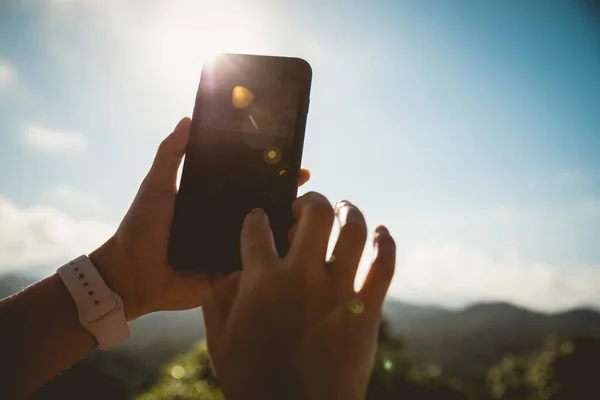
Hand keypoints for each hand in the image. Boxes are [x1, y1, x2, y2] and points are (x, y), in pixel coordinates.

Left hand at [89, 117, 310, 320]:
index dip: (271, 175)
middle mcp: (224, 224)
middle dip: (287, 202)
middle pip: (261, 210)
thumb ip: (170, 154)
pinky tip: (295, 252)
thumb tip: (187, 119)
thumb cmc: (141, 227)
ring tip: (309, 223)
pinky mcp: (227, 275)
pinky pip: (253, 267)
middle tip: (309, 195)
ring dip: (286, 231)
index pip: (248, 185)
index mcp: (212, 202)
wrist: (129, 275)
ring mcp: (228, 250)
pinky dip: (272, 262)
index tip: (295, 166)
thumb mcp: (156, 185)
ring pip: (263, 239)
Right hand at [203, 193, 395, 399]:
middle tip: (304, 207)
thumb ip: (216, 300)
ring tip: (343, 209)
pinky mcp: (366, 310)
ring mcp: (338, 292)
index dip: (256, 217)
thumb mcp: (221, 341)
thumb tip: (223, 274)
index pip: (257, 227)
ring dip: (349, 211)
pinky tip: (382, 233)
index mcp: (262, 282)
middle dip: (308, 200)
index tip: (260, 219)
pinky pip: (384, 265)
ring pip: (354, 231)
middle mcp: (302, 277)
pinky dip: (386, 243)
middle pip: (315, 213)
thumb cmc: (254, 380)